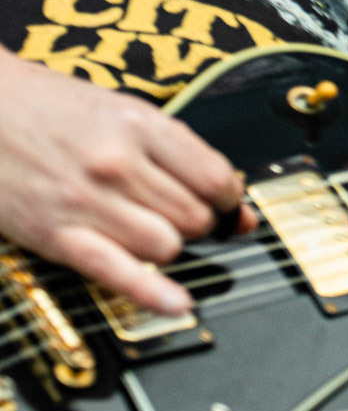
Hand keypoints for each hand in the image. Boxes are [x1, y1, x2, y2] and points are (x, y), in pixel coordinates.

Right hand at [0, 48, 244, 312]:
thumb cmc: (47, 106)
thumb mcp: (119, 111)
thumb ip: (179, 155)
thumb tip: (239, 210)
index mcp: (139, 123)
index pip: (215, 177)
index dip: (226, 198)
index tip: (221, 203)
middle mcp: (118, 162)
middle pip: (193, 217)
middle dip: (198, 224)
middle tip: (181, 218)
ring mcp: (88, 200)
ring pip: (166, 247)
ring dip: (169, 248)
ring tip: (151, 233)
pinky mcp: (58, 235)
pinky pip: (118, 272)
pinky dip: (153, 293)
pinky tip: (178, 304)